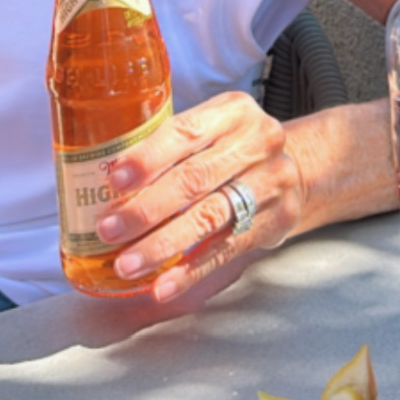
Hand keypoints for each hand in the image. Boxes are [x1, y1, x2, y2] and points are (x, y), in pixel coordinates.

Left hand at [94, 92, 303, 304]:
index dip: (148, 158)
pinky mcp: (274, 222)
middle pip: (195, 179)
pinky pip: (226, 251)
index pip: (186, 132)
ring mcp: (270, 184)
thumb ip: (171, 143)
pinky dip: (190, 272)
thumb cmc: (234, 147)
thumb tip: (104, 180)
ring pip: (209, 218)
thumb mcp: (213, 127)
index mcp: (234, 112)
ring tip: (127, 264)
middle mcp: (257, 144)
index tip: (115, 180)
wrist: (296, 168)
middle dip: (147, 208)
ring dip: (162, 245)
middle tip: (109, 228)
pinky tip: (162, 286)